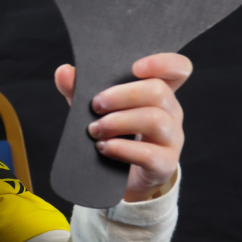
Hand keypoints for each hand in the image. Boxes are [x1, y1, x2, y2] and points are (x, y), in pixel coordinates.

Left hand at [55, 53, 191, 201]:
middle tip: (96, 105)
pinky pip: (148, 153)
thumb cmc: (114, 134)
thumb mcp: (98, 110)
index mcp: (159, 92)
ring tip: (94, 129)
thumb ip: (81, 90)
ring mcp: (172, 138)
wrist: (121, 178)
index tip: (135, 67)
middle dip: (122, 95)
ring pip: (155, 120)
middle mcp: (171, 112)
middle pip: (158, 91)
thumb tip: (64, 71)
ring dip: (119, 122)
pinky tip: (104, 147)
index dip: (162, 63)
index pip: (177, 68)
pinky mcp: (164, 163)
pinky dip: (122, 148)